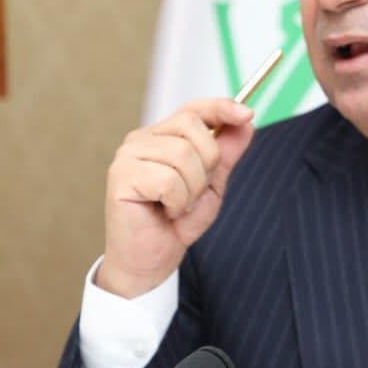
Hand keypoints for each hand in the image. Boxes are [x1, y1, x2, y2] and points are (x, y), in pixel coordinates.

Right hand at [97, 98, 255, 297]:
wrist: (153, 260)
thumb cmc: (177, 223)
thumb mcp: (212, 184)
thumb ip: (226, 153)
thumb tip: (246, 121)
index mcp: (162, 137)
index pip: (193, 109)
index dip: (221, 107)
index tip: (246, 114)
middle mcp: (141, 140)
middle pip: (191, 126)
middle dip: (207, 163)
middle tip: (193, 193)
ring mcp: (128, 156)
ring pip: (182, 154)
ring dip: (192, 189)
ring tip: (178, 206)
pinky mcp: (120, 176)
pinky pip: (168, 179)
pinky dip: (178, 202)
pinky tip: (166, 212)